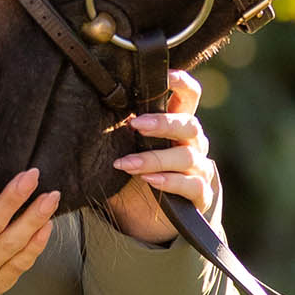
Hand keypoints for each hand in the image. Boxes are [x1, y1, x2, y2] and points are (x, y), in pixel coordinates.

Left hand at [108, 70, 218, 243]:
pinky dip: (169, 181)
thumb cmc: (135, 175)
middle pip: (189, 124)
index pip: (190, 95)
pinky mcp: (200, 195)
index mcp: (177, 125)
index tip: (167, 76)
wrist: (145, 218)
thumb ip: (123, 129)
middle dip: (162, 123)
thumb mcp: (127, 149)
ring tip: (127, 164)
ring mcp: (199, 169)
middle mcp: (193, 143)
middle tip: (135, 125)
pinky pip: (192, 185)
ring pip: (186, 156)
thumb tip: (94, 106)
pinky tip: (150, 180)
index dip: (182, 83)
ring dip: (154, 158)